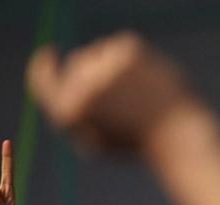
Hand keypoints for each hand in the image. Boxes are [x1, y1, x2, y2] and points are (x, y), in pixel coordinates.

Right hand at [27, 31, 199, 151]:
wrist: (177, 133)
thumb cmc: (135, 142)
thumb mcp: (96, 138)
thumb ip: (74, 113)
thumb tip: (61, 88)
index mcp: (70, 111)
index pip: (43, 78)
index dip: (43, 66)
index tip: (49, 54)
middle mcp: (83, 85)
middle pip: (76, 64)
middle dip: (91, 74)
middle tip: (118, 95)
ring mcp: (105, 64)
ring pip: (100, 52)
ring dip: (111, 67)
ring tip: (136, 94)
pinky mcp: (128, 50)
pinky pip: (119, 47)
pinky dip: (130, 60)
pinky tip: (146, 81)